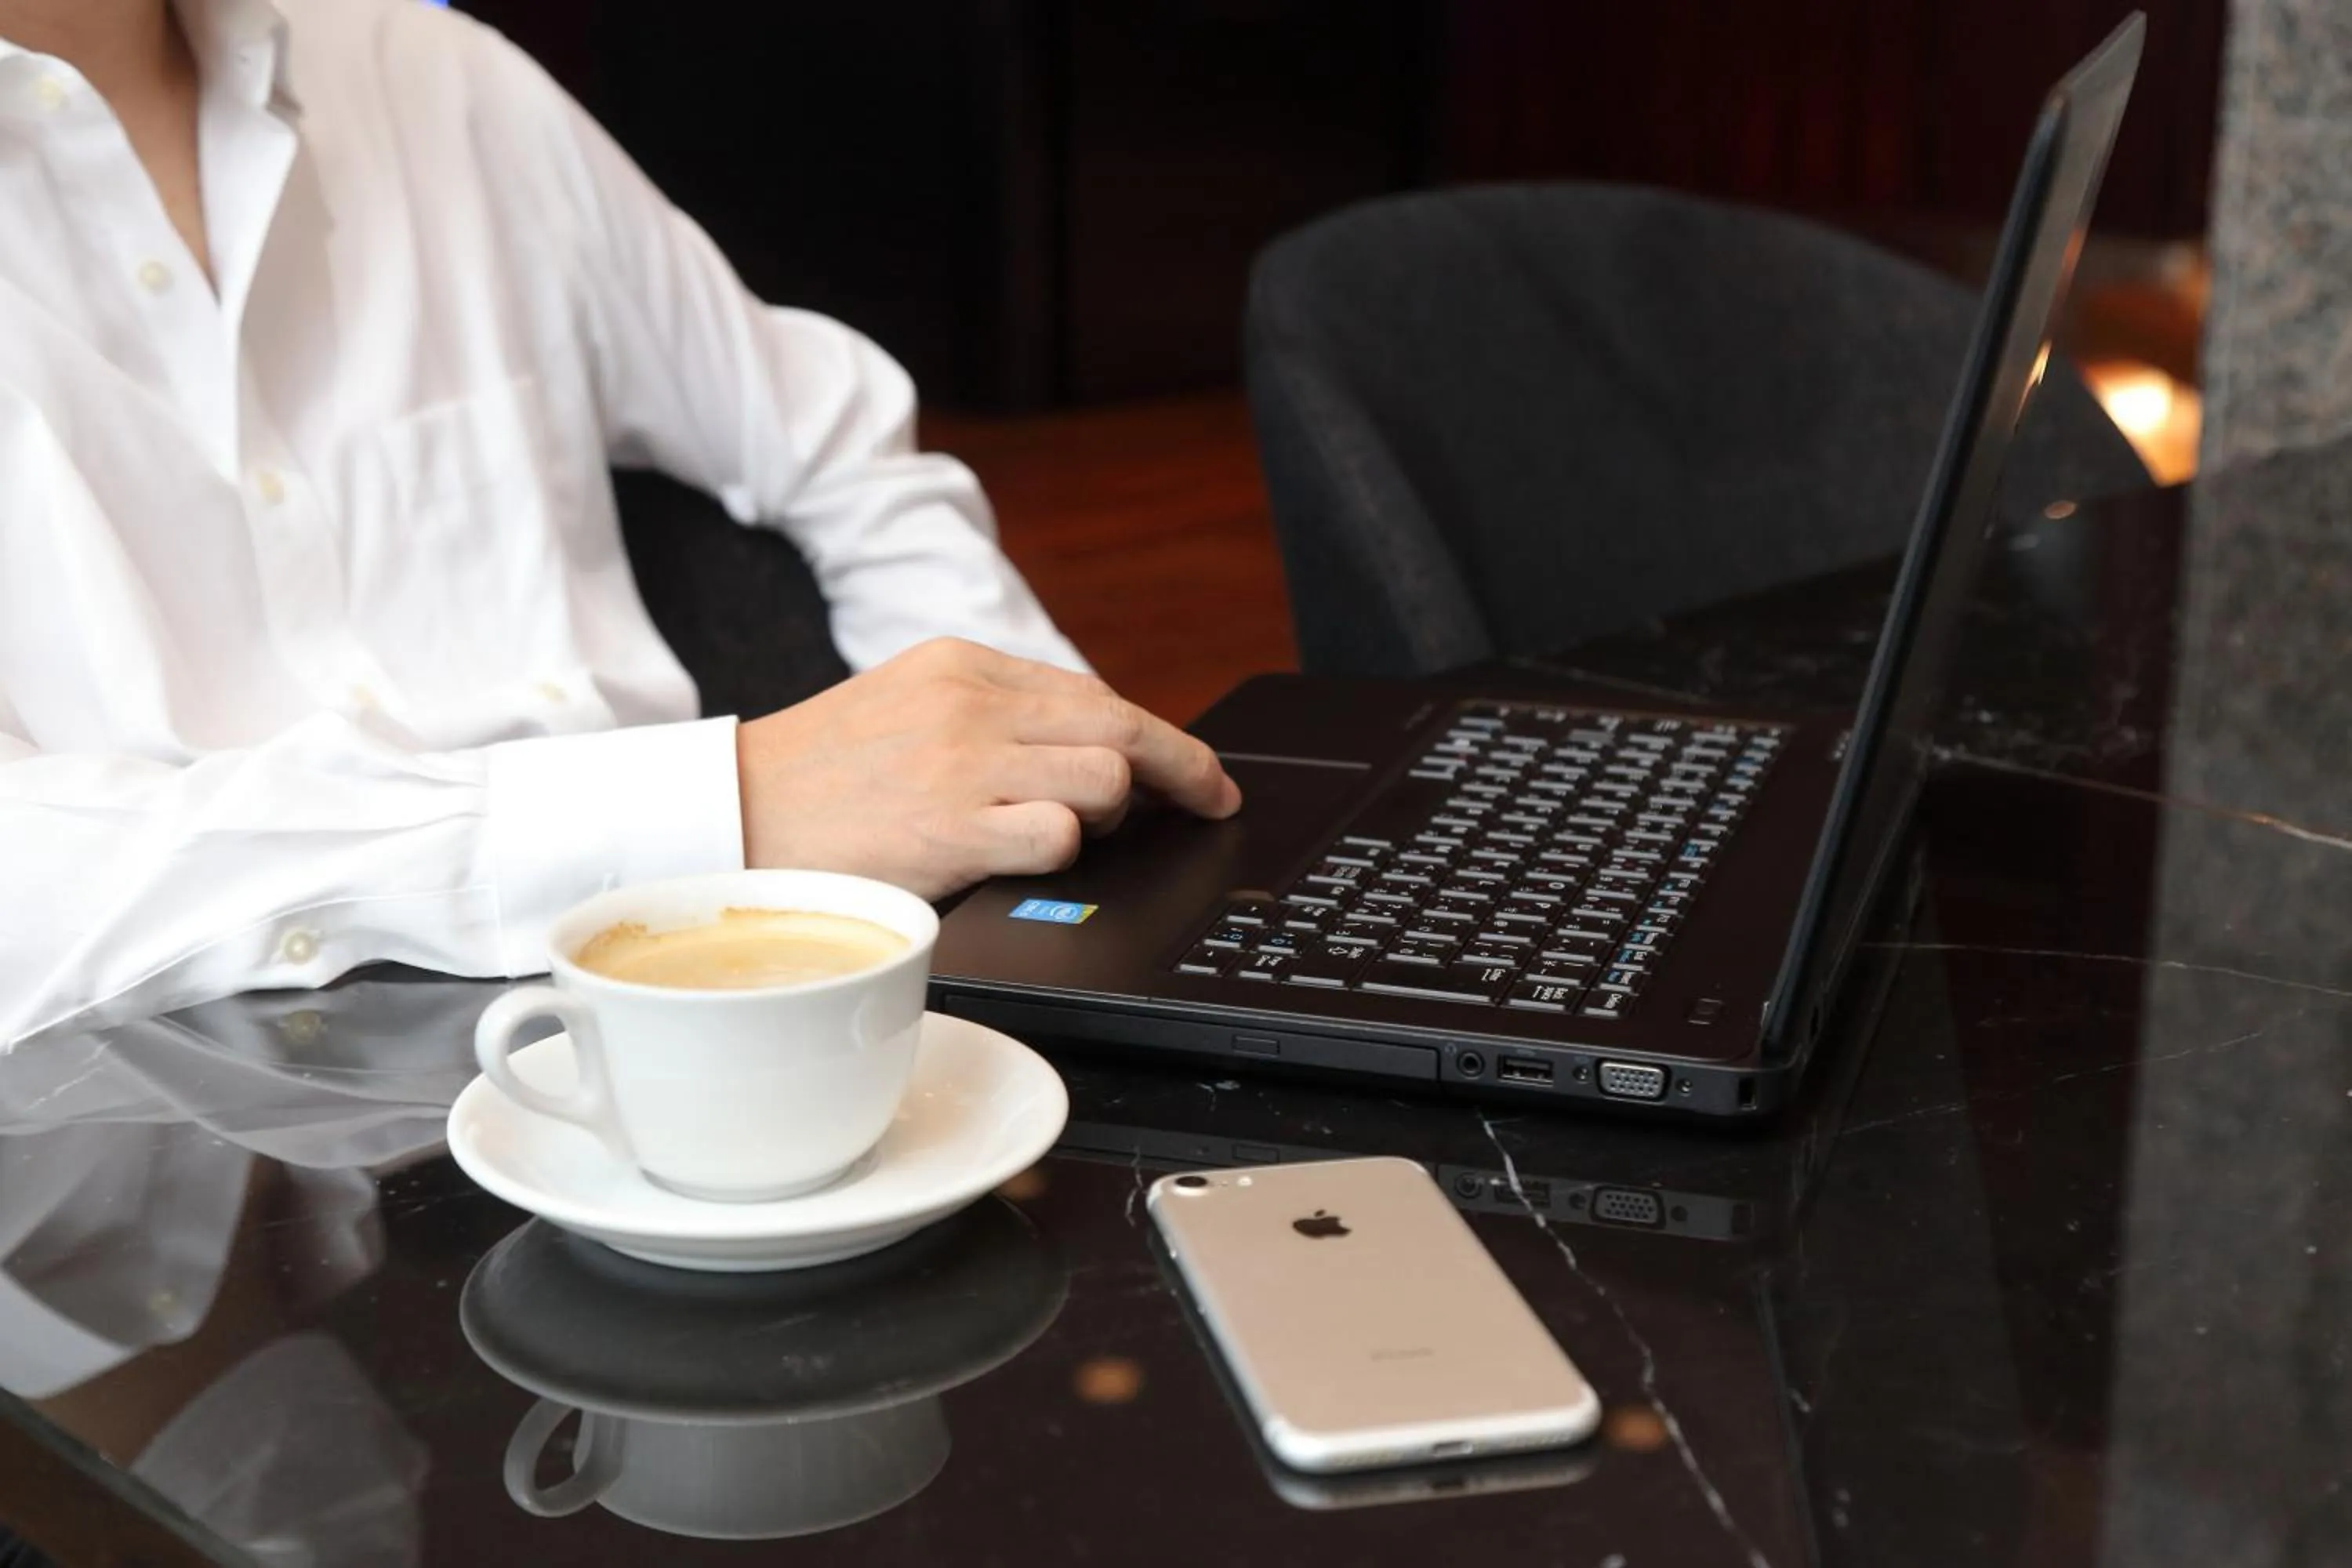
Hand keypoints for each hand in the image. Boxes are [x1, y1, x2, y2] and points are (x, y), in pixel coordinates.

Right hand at [734, 638, 1241, 898]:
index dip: (1163, 739)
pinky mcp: (950, 825)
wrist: (730, 813)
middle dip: (1183, 770)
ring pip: (1105, 776)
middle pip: (1121, 726)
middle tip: (1210, 802)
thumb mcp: (906, 709)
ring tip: (1076, 836)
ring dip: (1112, 815)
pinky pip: (1060, 835)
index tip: (1200, 775)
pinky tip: (1032, 860)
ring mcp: (962, 762)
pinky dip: (1065, 852)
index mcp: (961, 665)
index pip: (1094, 694)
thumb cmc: (818, 779)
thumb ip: (990, 717)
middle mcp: (969, 703)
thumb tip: (1088, 749)